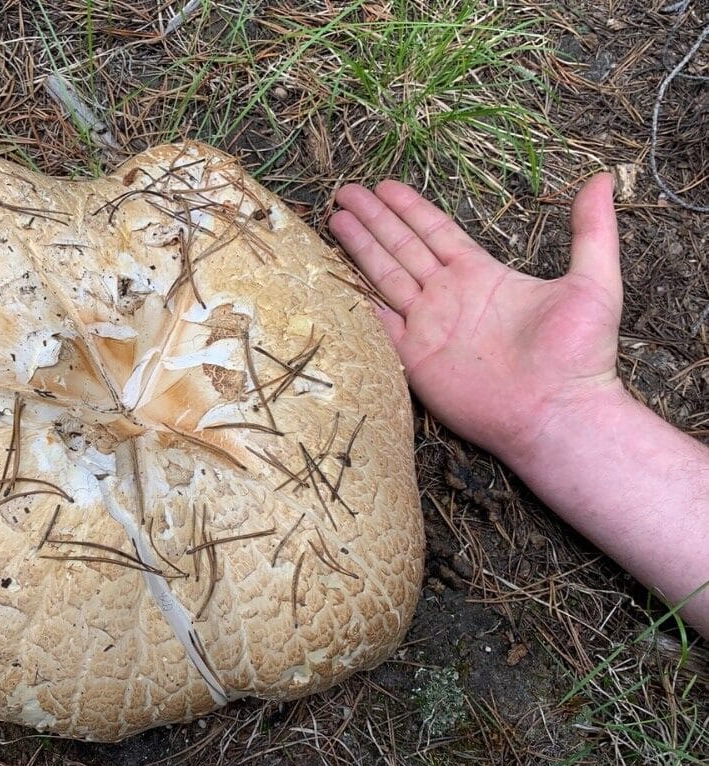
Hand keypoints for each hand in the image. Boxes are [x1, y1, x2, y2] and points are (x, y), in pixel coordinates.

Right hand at [328, 174, 623, 460]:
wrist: (558, 413)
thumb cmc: (580, 355)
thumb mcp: (594, 283)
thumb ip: (592, 230)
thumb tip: (603, 179)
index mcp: (480, 275)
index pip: (435, 231)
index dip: (408, 208)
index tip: (384, 186)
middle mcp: (448, 297)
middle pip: (401, 247)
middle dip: (374, 219)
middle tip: (346, 193)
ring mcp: (428, 328)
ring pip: (384, 277)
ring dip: (360, 248)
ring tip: (336, 219)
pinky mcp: (415, 360)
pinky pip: (379, 324)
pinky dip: (358, 302)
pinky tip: (337, 279)